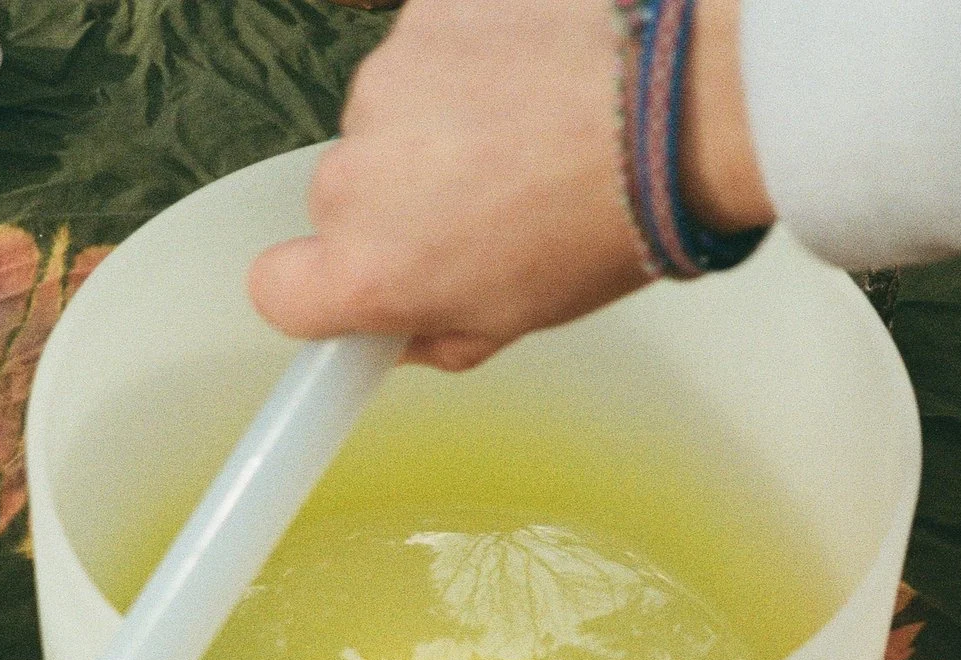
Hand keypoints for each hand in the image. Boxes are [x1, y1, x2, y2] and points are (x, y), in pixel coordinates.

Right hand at [249, 0, 768, 370]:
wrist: (684, 103)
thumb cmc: (614, 220)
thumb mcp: (518, 317)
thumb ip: (433, 327)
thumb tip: (398, 324)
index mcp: (370, 269)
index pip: (276, 290)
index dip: (315, 290)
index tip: (359, 283)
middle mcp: (356, 173)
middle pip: (342, 194)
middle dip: (401, 198)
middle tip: (493, 198)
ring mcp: (386, 80)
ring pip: (387, 112)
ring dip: (440, 120)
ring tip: (534, 127)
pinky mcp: (423, 9)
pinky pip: (427, 41)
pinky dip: (469, 53)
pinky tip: (536, 70)